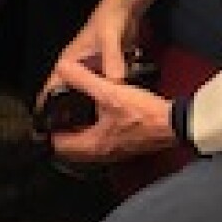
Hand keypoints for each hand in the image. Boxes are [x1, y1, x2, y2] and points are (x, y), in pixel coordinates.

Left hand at [49, 57, 174, 162]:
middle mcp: (101, 153)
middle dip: (64, 130)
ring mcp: (115, 151)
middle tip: (60, 110)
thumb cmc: (142, 113)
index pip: (58, 145)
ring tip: (77, 109)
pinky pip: (102, 140)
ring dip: (81, 129)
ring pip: (88, 143)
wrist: (174, 123)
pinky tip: (101, 112)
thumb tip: (62, 68)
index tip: (47, 115)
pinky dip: (96, 128)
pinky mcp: (126, 145)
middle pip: (72, 147)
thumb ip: (84, 80)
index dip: (50, 130)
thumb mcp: (110, 91)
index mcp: (92, 145)